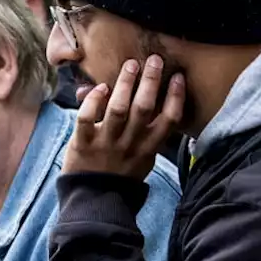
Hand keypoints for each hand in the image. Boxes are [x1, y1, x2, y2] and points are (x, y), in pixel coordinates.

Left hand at [63, 55, 185, 179]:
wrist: (94, 200)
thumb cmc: (120, 175)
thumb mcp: (144, 158)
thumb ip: (148, 134)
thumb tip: (148, 102)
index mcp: (148, 148)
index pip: (169, 120)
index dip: (175, 97)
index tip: (177, 77)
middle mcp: (130, 144)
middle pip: (144, 108)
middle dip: (150, 81)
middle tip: (153, 60)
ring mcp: (106, 144)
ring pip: (118, 109)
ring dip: (125, 85)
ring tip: (130, 66)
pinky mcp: (83, 145)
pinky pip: (87, 119)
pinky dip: (93, 101)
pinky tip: (100, 89)